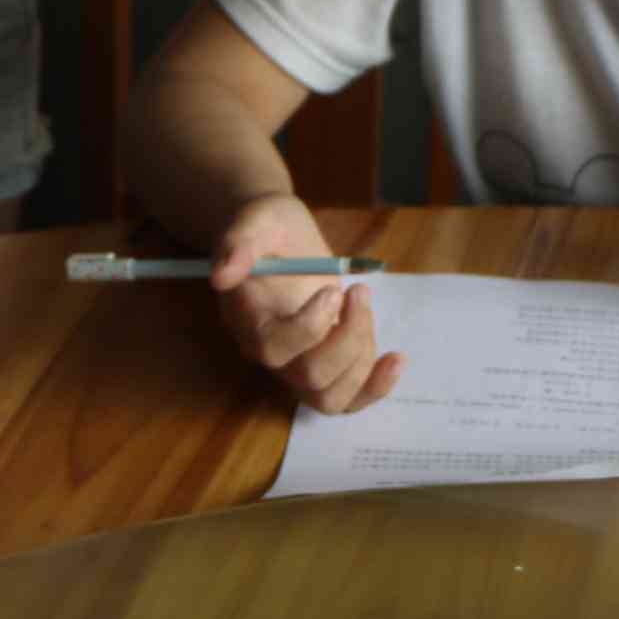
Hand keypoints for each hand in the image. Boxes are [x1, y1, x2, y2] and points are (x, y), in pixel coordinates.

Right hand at [208, 195, 402, 413]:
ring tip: (364, 307)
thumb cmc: (267, 225)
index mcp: (250, 322)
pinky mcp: (326, 366)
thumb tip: (222, 274)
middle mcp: (273, 354)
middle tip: (358, 291)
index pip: (275, 349)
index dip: (310, 327)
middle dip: (348, 339)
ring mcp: (299, 365)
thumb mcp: (256, 218)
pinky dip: (375, 387)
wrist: (278, 236)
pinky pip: (348, 399)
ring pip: (332, 397)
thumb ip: (239, 243)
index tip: (335, 290)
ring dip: (363, 357)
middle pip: (311, 378)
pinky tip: (395, 359)